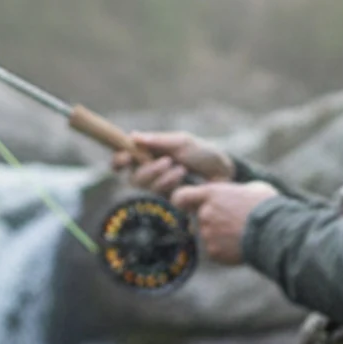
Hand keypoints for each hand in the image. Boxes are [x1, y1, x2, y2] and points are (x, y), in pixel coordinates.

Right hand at [110, 131, 234, 194]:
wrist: (223, 173)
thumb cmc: (202, 154)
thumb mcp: (182, 142)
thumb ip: (158, 141)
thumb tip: (133, 136)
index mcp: (147, 157)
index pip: (122, 161)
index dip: (119, 161)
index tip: (125, 157)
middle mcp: (149, 176)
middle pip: (133, 179)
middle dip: (149, 170)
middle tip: (168, 161)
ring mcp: (158, 194)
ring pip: (146, 191)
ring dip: (163, 178)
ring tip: (181, 169)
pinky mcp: (168, 207)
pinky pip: (160, 200)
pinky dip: (172, 187)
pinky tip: (185, 181)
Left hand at [171, 180, 277, 265]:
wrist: (274, 231)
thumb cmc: (267, 205)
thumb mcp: (250, 188)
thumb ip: (233, 192)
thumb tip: (234, 194)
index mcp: (211, 193)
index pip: (180, 197)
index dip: (183, 201)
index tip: (188, 206)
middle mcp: (204, 213)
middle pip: (198, 218)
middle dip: (211, 220)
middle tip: (231, 222)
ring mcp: (207, 234)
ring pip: (207, 235)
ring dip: (218, 236)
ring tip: (239, 234)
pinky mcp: (213, 252)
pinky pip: (214, 251)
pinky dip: (224, 250)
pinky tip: (240, 246)